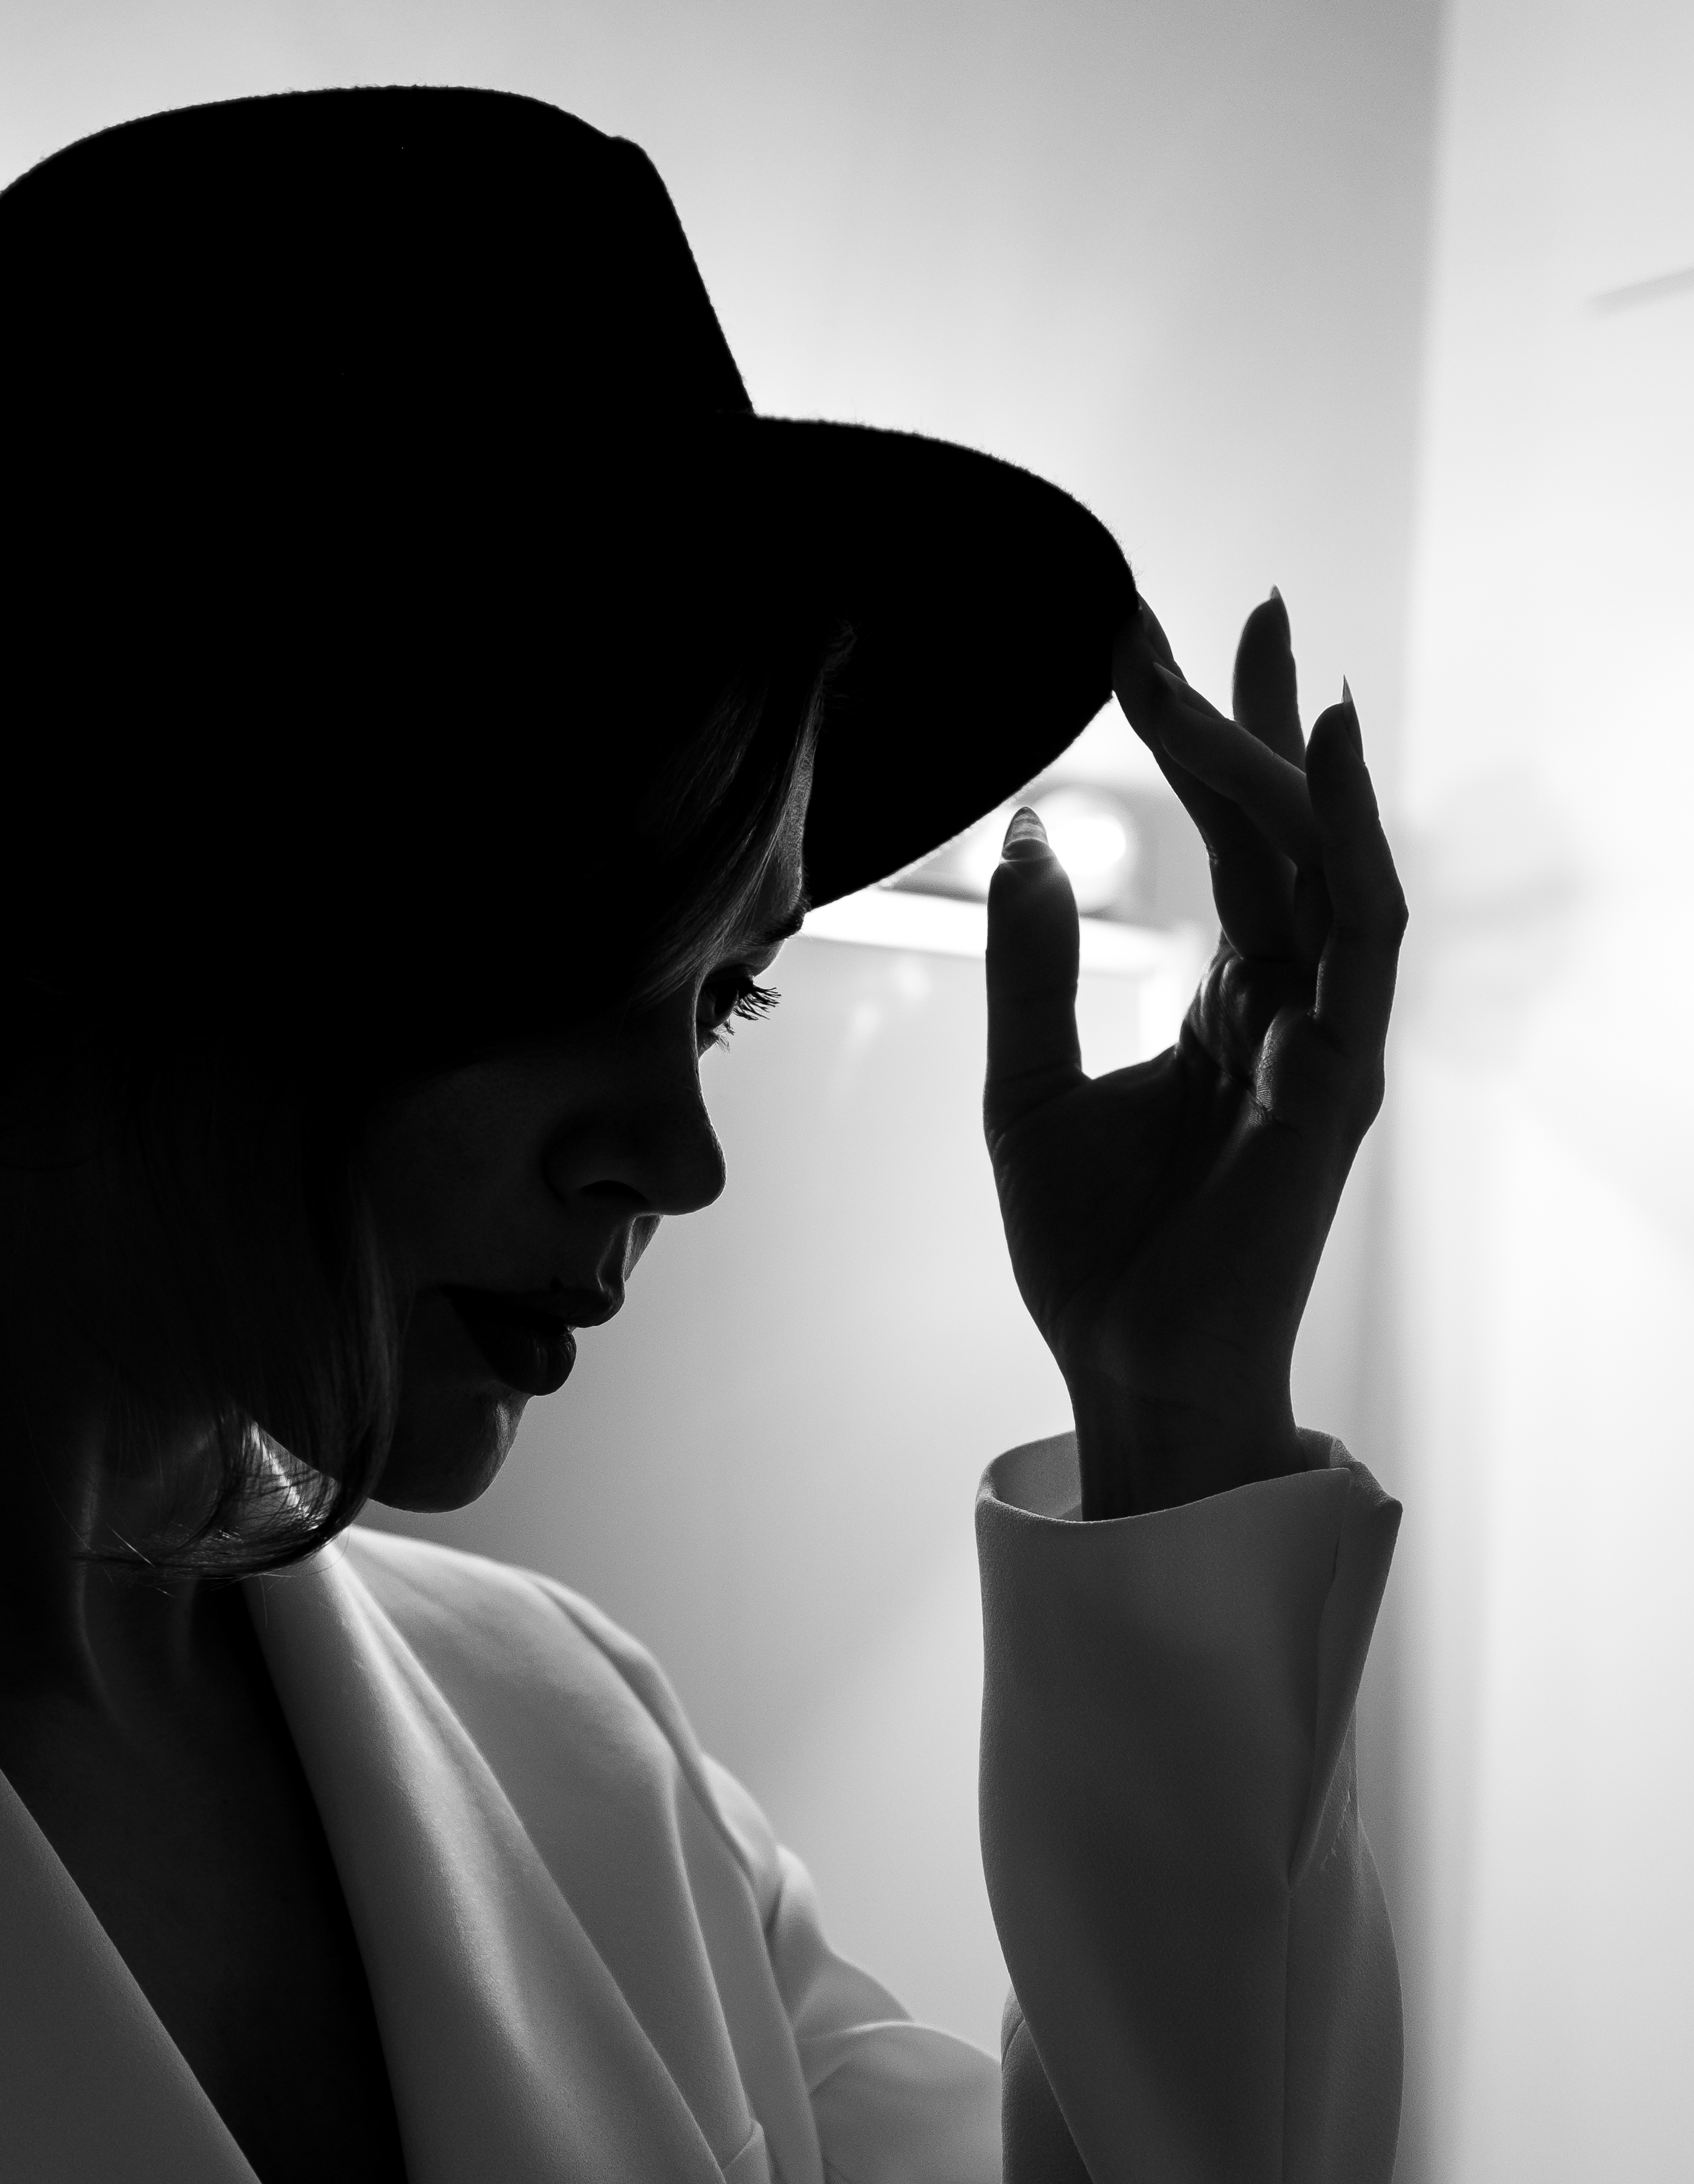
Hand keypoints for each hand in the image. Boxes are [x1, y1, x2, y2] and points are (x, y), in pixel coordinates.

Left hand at [982, 590, 1405, 1516]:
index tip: (1169, 642)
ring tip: (1250, 649)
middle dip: (1248, 714)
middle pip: (1284, 825)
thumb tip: (1026, 840)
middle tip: (1207, 609)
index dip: (1213, 738)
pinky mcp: (1337, 1077)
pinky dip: (1350, 835)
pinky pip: (1361, 931)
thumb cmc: (1090, 1257)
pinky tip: (1327, 748)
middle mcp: (1290, 1004)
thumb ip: (1035, 969)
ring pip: (1319, 858)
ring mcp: (1324, 1038)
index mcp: (1230, 1005)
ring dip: (1279, 752)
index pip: (1236, 841)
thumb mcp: (1026, 1091)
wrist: (1125, 1369)